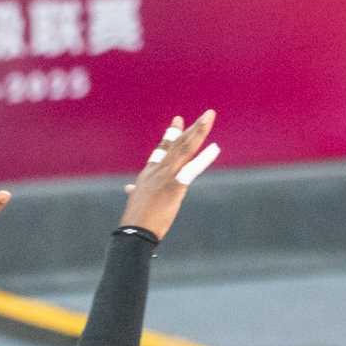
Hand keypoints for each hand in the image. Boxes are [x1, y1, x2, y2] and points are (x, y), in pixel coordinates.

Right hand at [123, 112, 217, 239]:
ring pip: (184, 149)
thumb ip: (136, 191)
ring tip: (209, 118)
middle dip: (193, 128)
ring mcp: (165, 177)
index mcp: (149, 173)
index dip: (171, 134)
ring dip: (199, 133)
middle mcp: (157, 170)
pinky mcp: (173, 187)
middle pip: (177, 144)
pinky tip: (215, 148)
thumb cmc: (137, 220)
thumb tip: (130, 189)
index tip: (178, 119)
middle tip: (208, 114)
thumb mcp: (137, 200)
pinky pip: (191, 169)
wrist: (134, 232)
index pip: (162, 148)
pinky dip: (203, 158)